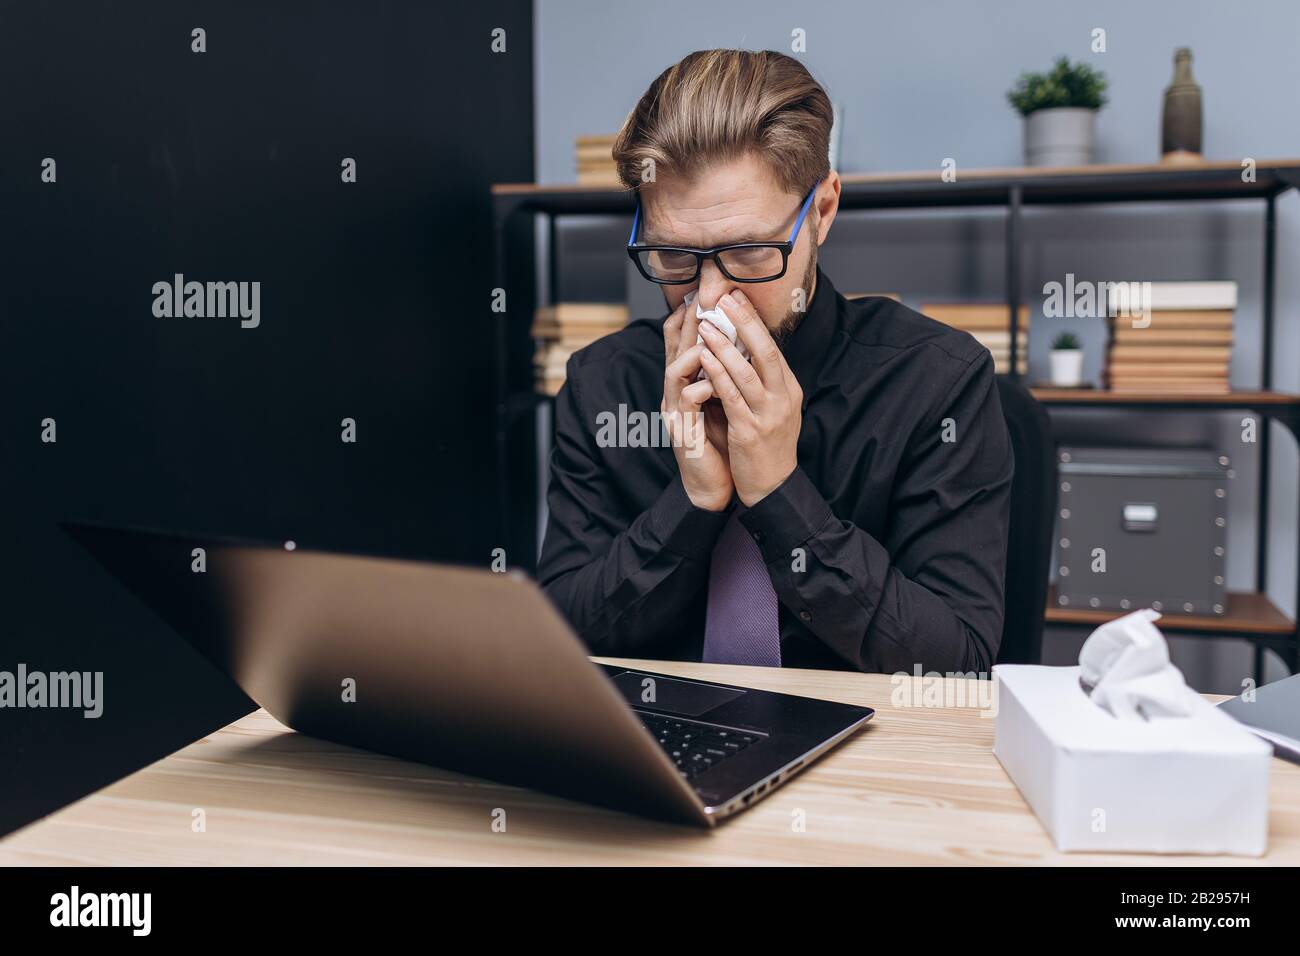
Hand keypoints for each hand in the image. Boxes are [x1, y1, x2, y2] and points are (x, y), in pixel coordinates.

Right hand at [662, 297, 732, 510]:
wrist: (713, 487)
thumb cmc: (718, 443)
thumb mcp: (719, 403)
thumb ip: (720, 377)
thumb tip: (736, 346)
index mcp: (684, 387)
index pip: (678, 345)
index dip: (684, 320)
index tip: (699, 296)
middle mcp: (674, 395)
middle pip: (672, 351)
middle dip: (685, 324)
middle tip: (699, 299)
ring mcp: (676, 413)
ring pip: (674, 372)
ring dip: (693, 352)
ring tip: (710, 336)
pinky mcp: (683, 432)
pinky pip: (688, 403)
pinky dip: (702, 388)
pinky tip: (716, 382)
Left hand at [697, 289, 802, 505]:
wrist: (772, 488)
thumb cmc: (767, 447)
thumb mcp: (774, 410)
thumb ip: (764, 383)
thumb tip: (748, 352)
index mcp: (789, 390)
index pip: (773, 348)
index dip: (754, 321)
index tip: (736, 298)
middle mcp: (783, 398)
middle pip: (767, 351)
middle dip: (745, 322)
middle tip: (726, 297)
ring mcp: (768, 415)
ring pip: (747, 371)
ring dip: (725, 345)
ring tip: (707, 324)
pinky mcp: (750, 431)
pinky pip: (732, 396)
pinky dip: (718, 374)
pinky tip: (704, 358)